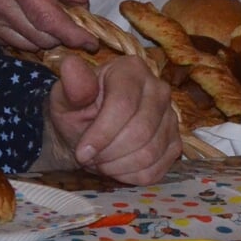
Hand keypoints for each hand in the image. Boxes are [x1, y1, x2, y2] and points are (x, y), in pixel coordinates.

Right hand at [0, 0, 97, 51]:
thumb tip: (82, 4)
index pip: (48, 19)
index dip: (72, 35)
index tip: (91, 42)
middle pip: (40, 37)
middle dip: (62, 34)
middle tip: (73, 18)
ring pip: (27, 45)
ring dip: (45, 37)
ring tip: (51, 15)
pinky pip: (10, 43)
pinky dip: (27, 36)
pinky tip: (31, 18)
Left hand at [43, 56, 179, 183]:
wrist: (87, 131)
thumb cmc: (76, 111)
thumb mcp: (65, 98)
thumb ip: (72, 86)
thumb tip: (70, 65)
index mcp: (131, 69)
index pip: (123, 105)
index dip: (101, 134)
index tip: (81, 152)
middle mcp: (158, 88)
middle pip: (140, 131)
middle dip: (109, 153)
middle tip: (90, 158)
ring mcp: (170, 116)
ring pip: (150, 153)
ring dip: (119, 166)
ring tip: (101, 161)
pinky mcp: (175, 142)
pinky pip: (158, 169)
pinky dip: (132, 176)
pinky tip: (116, 167)